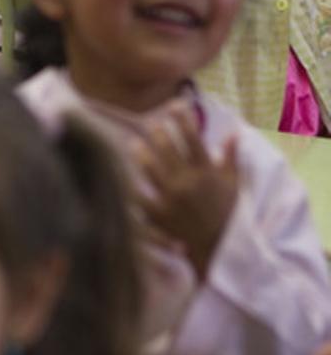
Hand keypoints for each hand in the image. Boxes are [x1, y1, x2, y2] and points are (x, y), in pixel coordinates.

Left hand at [135, 103, 238, 277]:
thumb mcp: (233, 184)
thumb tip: (234, 132)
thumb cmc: (228, 213)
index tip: (174, 105)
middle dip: (158, 131)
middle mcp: (188, 182)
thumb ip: (230, 157)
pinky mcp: (159, 215)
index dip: (182, 119)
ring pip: (150, 168)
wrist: (220, 249)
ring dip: (141, 152)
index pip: (192, 138)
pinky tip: (121, 173)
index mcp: (207, 172)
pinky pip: (139, 196)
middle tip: (151, 121)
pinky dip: (130, 185)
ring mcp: (172, 198)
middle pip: (168, 148)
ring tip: (134, 142)